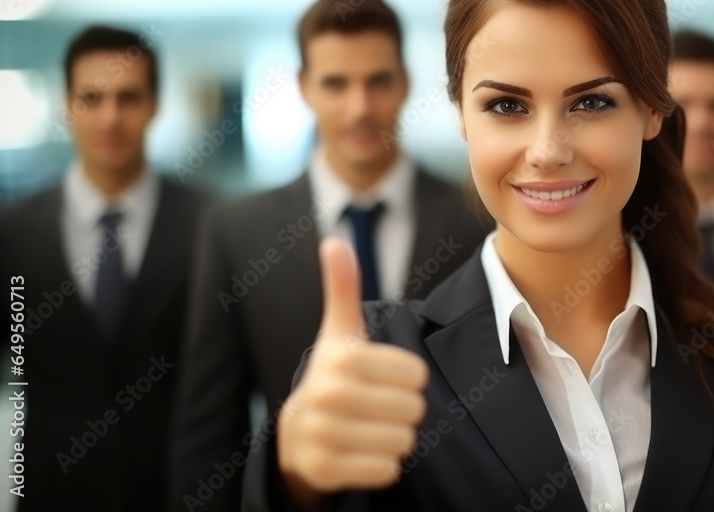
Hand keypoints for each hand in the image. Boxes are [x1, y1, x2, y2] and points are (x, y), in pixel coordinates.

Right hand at [277, 238, 428, 505]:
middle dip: (404, 411)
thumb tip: (333, 242)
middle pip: (413, 409)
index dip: (408, 379)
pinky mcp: (324, 470)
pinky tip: (364, 453)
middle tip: (379, 408)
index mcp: (343, 358)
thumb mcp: (339, 332)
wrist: (297, 434)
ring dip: (396, 439)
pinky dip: (384, 466)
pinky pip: (386, 471)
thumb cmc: (333, 376)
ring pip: (403, 441)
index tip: (385, 379)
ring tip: (372, 429)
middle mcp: (328, 395)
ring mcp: (322, 435)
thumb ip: (343, 288)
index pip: (416, 374)